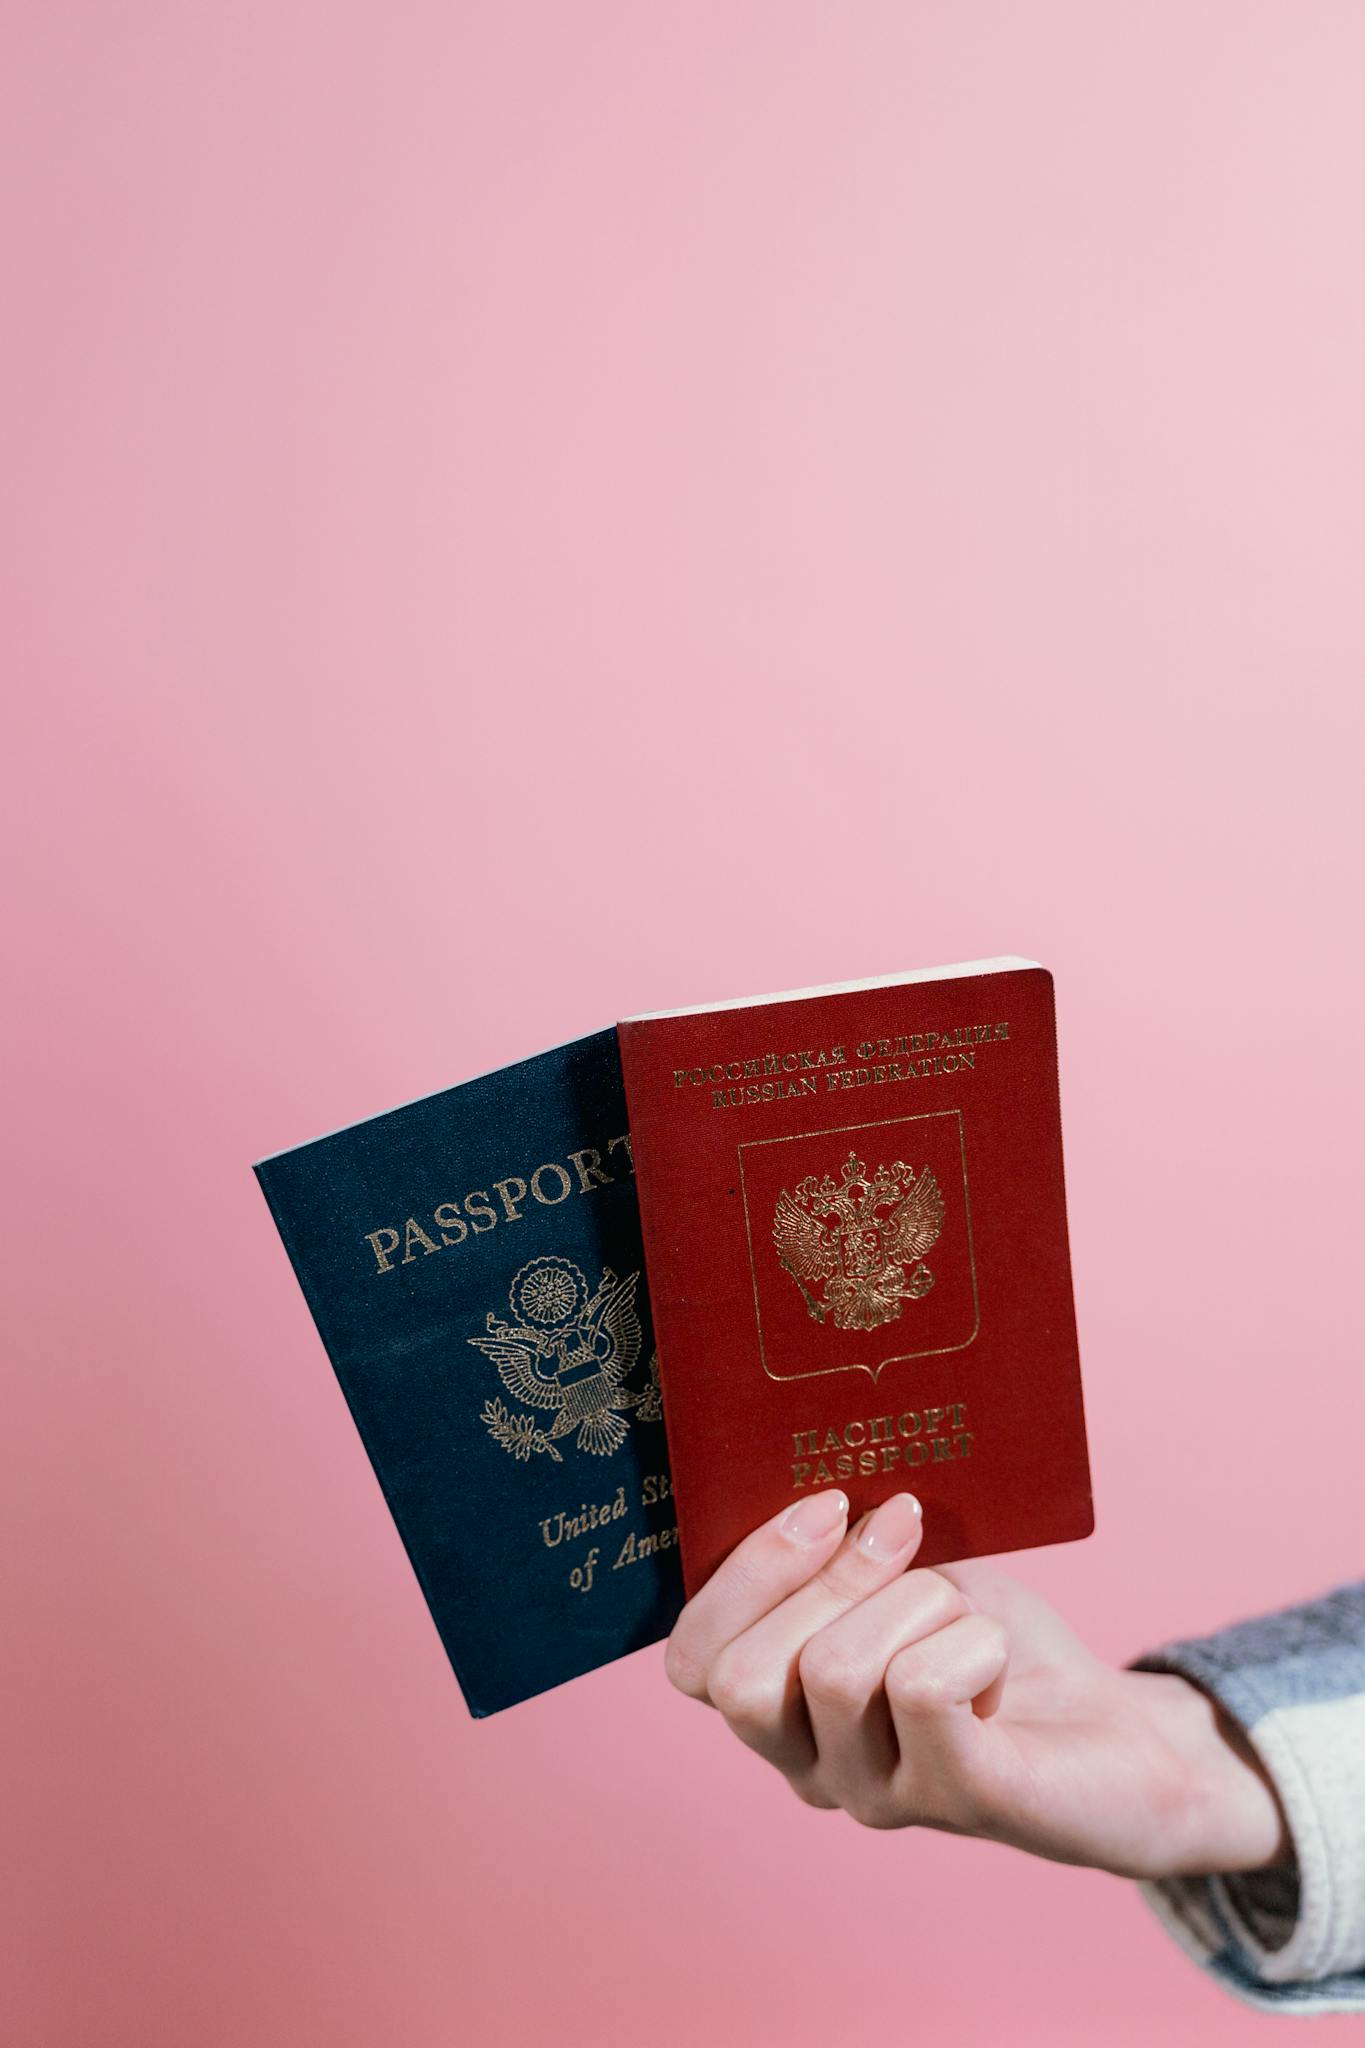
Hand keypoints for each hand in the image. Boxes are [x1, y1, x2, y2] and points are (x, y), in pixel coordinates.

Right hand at [664, 1489, 1288, 1879]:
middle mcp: (813, 1769)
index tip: (827, 1504)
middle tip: (901, 1531)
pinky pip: (921, 1690)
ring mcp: (881, 1795)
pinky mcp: (962, 1801)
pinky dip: (969, 1638)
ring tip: (962, 1612)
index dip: (745, 1577)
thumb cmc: (990, 1641)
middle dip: (827, 1579)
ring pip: (835, 1673)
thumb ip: (839, 1546)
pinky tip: (994, 1656)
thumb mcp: (901, 1573)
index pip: (693, 1666)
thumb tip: (813, 1483)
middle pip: (745, 1679)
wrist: (1116, 1731)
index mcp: (781, 1710)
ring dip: (914, 1602)